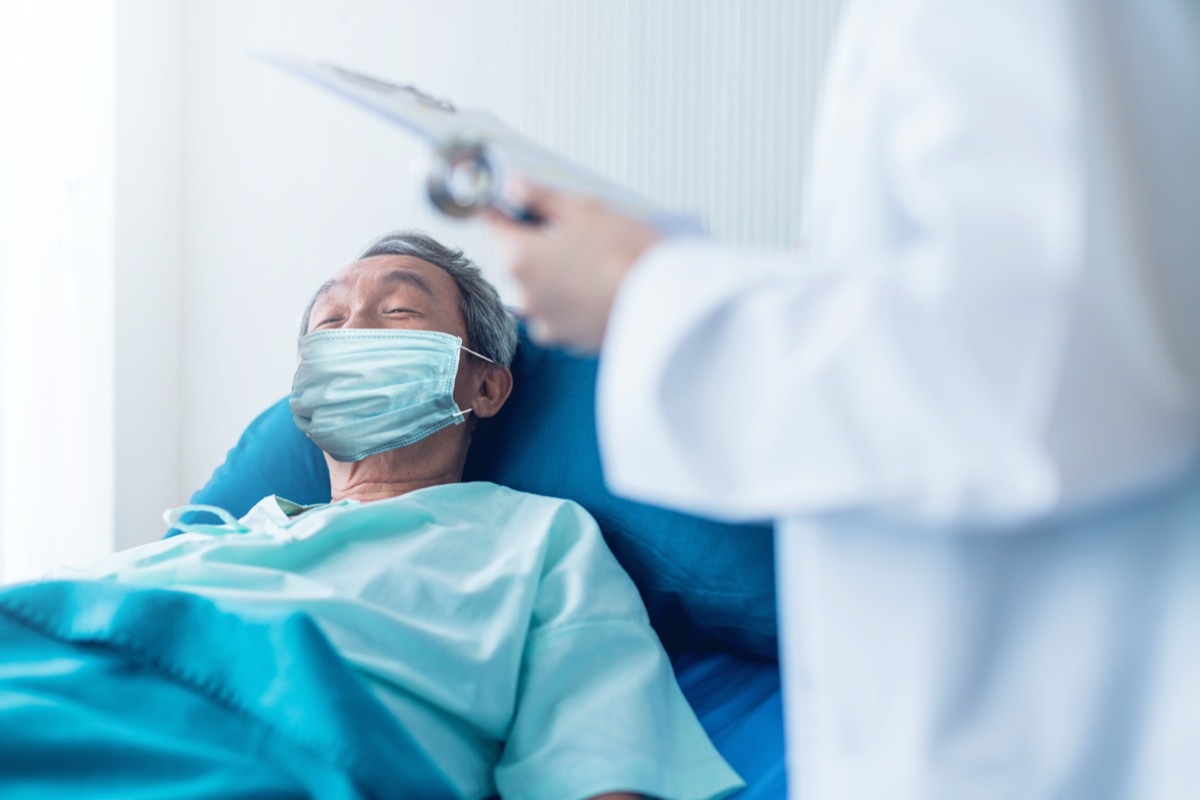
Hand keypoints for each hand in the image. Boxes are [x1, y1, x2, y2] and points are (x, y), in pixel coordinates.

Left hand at [486, 183, 660, 351]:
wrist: (664, 301)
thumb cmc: (626, 253)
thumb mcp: (582, 210)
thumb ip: (540, 198)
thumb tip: (513, 187)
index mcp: (519, 257)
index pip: (495, 226)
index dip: (508, 210)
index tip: (520, 203)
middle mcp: (525, 295)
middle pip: (519, 260)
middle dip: (539, 245)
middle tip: (575, 232)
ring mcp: (545, 322)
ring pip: (539, 290)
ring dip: (555, 276)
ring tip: (592, 264)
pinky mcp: (568, 340)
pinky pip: (559, 315)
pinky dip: (571, 302)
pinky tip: (597, 289)